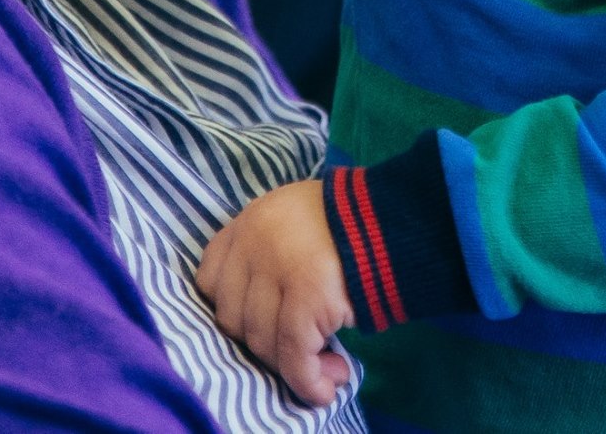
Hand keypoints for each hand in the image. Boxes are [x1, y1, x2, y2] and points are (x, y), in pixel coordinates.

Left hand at [196, 180, 354, 406]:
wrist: (396, 217)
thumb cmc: (351, 222)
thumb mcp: (297, 221)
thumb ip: (271, 253)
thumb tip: (266, 318)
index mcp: (250, 221)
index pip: (209, 277)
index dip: (232, 307)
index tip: (260, 322)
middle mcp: (254, 242)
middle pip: (232, 317)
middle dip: (263, 343)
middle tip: (301, 352)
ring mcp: (277, 270)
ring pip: (262, 341)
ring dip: (291, 367)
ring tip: (328, 371)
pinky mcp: (306, 299)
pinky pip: (294, 355)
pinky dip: (307, 381)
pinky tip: (325, 388)